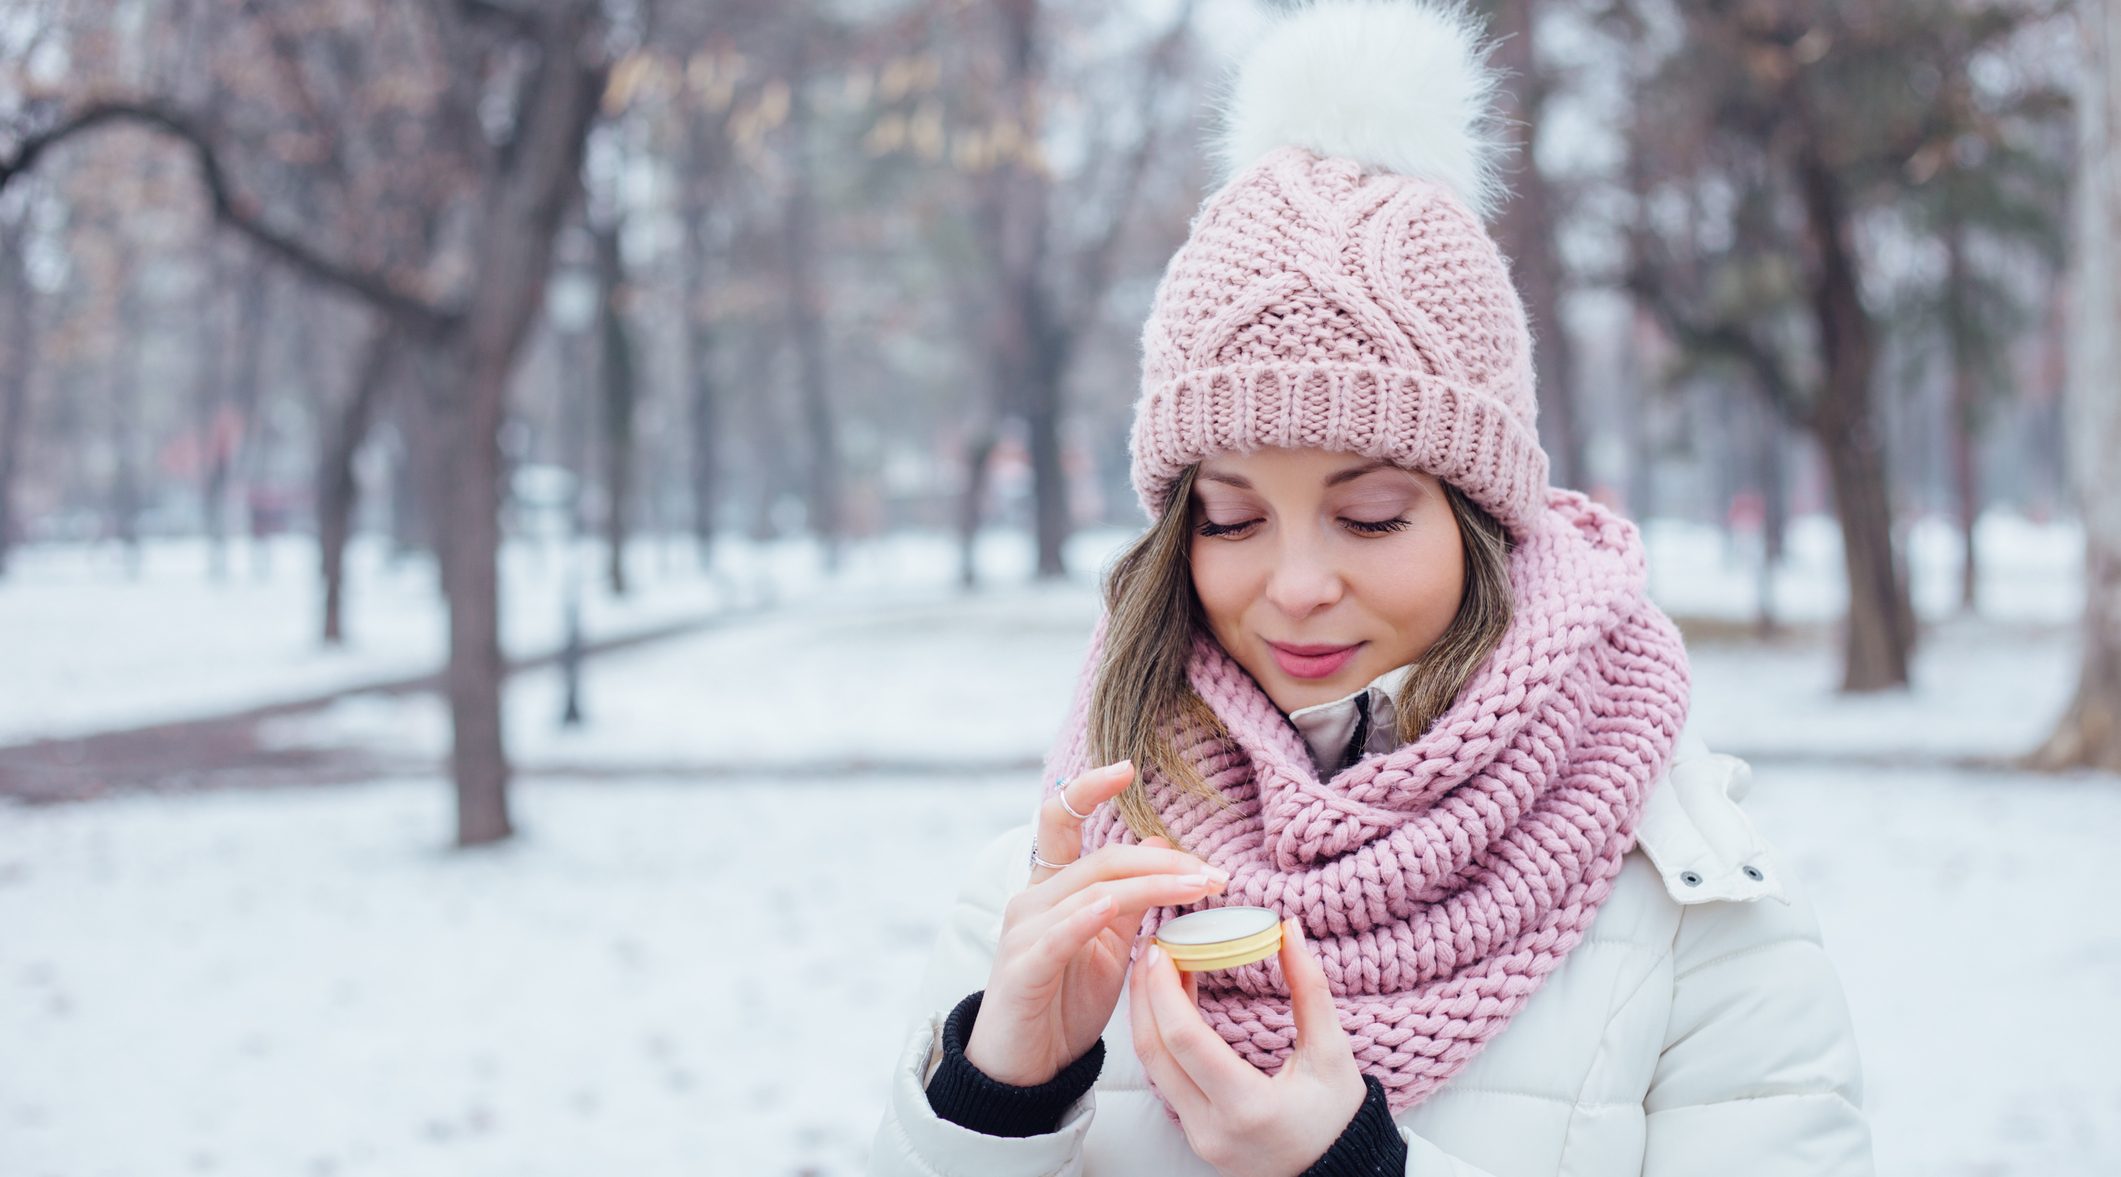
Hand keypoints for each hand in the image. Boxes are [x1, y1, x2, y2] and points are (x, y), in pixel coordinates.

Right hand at [963, 759, 1229, 1086]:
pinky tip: (1111, 907)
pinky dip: (1085, 918)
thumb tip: (1158, 842)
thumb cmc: (1063, 1003)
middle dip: (1162, 862)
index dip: (1087, 789)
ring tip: (1197, 888)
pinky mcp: (1022, 968)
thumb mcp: (1106, 944)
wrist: (1025, 1067)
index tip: (1126, 769)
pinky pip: (1057, 936)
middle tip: (1213, 873)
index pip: (1060, 821)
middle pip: (1100, 860)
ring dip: (1150, 886)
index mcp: (1051, 889)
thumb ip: (1129, 896)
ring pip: (1091, 890)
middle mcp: (1032, 900)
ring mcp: (1023, 932)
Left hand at [1129, 917, 1368, 1176]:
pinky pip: (1164, 1080)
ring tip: (1158, 969)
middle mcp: (1211, 1127)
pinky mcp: (1192, 1136)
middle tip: (1151, 947)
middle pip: (1154, 1052)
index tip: (1162, 949)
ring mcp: (1197, 1136)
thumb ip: (1310, 989)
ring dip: (1148, 1014)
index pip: (1186, 1040)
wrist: (1338, 1176)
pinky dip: (1161, 1038)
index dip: (1165, 990)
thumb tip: (1287, 928)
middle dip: (1144, 994)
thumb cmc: (1340, 1118)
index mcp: (1248, 1106)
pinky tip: (1172, 1005)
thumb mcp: (1333, 1053)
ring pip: (1151, 1067)